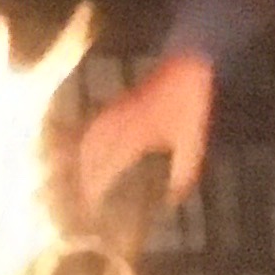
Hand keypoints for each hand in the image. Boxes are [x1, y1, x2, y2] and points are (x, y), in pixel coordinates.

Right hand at [74, 53, 215, 222]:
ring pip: (87, 138)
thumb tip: (173, 200)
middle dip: (82, 177)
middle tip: (82, 199)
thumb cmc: (189, 104)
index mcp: (133, 134)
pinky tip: (91, 152)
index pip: (104, 166)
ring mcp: (115, 111)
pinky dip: (87, 143)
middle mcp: (117, 123)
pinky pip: (93, 126)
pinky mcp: (118, 104)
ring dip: (81, 160)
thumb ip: (182, 172)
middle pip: (88, 152)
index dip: (94, 189)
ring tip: (81, 179)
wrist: (186, 65)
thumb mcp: (192, 142)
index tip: (90, 209)